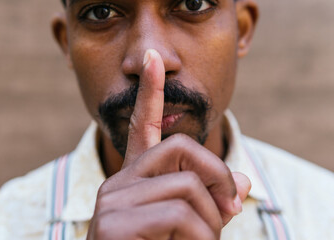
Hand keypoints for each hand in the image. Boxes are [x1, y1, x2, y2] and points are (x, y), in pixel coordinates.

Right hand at [87, 49, 250, 239]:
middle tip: (230, 210)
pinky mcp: (114, 224)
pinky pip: (179, 215)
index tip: (154, 61)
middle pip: (182, 149)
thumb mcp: (189, 225)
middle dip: (217, 178)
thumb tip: (242, 181)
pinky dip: (202, 239)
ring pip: (187, 186)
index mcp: (136, 179)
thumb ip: (209, 198)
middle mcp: (119, 182)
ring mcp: (113, 201)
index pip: (142, 126)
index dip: (149, 92)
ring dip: (213, 221)